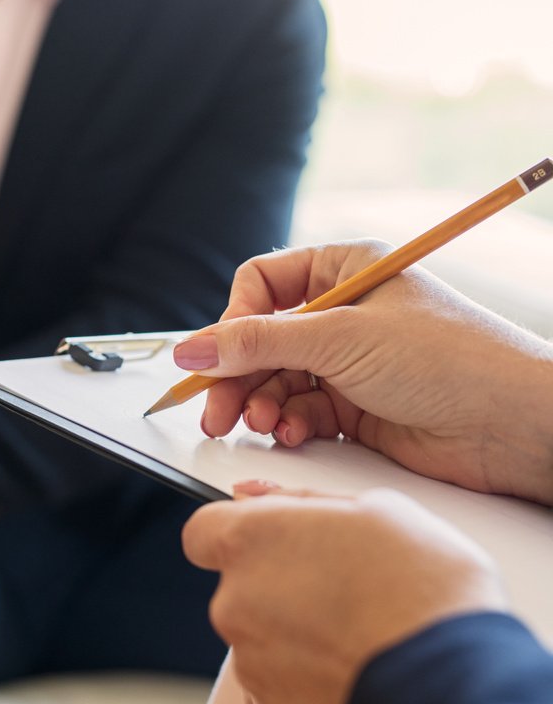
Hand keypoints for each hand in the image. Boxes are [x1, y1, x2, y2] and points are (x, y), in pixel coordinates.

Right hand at [174, 240, 552, 504]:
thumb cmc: (450, 359)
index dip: (232, 320)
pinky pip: (300, 412)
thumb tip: (189, 348)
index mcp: (343, 270)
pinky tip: (295, 433)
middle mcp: (342, 313)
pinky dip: (290, 424)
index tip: (214, 356)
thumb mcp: (341, 339)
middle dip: (236, 376)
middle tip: (217, 412)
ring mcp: (348, 362)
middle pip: (259, 340)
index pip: (260, 285)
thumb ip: (257, 343)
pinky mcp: (356, 407)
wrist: (515, 425)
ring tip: (263, 424)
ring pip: (274, 380)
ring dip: (261, 404)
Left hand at [182, 483, 506, 703]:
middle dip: (279, 591)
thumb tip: (262, 496)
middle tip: (342, 595)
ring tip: (360, 637)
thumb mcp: (380, 511)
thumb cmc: (427, 596)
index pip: (204, 533)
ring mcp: (251, 663)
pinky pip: (282, 687)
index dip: (239, 538)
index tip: (270, 545)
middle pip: (241, 591)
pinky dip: (310, 681)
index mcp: (251, 543)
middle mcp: (235, 603)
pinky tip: (355, 671)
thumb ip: (304, 502)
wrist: (456, 690)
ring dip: (298, 637)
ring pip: (264, 641)